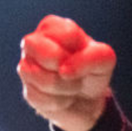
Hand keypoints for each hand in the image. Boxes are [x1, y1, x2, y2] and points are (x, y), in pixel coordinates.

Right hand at [17, 15, 115, 130]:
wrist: (88, 101)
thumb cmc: (92, 72)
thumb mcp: (104, 59)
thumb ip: (92, 57)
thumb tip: (63, 71)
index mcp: (52, 27)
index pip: (68, 35)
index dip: (82, 53)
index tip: (83, 57)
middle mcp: (33, 42)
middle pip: (49, 56)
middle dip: (69, 70)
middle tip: (74, 73)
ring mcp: (26, 67)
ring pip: (45, 81)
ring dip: (67, 89)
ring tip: (70, 86)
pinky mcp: (27, 92)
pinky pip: (44, 100)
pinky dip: (61, 102)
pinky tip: (62, 98)